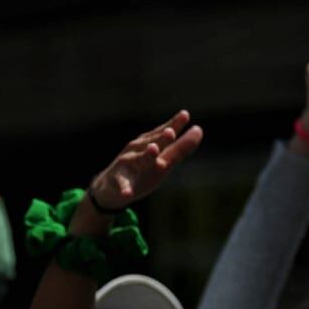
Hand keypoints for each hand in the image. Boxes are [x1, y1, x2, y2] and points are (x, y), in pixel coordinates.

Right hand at [88, 111, 203, 210]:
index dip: (173, 125)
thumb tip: (198, 130)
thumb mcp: (162, 160)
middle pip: (150, 144)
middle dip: (160, 138)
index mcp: (149, 145)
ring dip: (145, 156)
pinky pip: (122, 186)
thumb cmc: (141, 171)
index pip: (163, 134)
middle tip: (171, 132)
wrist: (109, 189)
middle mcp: (137, 151)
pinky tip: (127, 193)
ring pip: (136, 161)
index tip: (185, 115)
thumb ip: (180, 148)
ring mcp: (126, 166)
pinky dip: (124, 189)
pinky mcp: (117, 182)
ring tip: (154, 150)